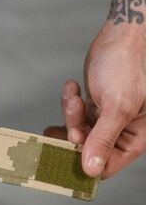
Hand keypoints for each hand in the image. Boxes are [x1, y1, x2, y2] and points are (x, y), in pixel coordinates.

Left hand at [45, 0, 145, 177]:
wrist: (123, 34)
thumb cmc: (130, 65)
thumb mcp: (118, 106)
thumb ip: (103, 139)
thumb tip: (91, 170)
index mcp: (135, 138)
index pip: (105, 166)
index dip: (83, 158)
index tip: (69, 142)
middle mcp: (122, 132)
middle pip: (86, 149)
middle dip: (75, 129)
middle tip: (74, 108)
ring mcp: (107, 120)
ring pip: (78, 132)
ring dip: (71, 114)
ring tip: (74, 94)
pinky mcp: (96, 107)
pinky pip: (76, 116)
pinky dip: (70, 104)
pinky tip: (73, 88)